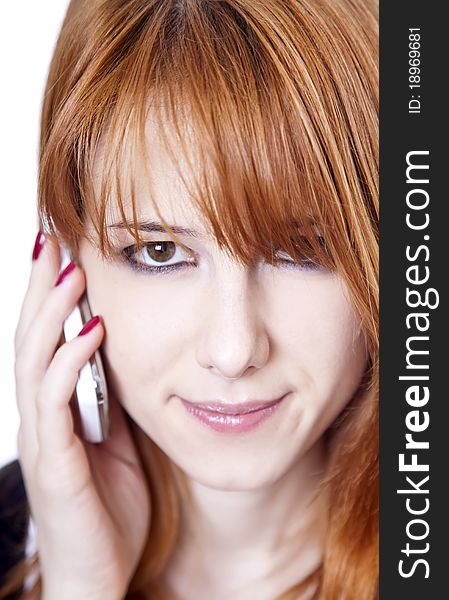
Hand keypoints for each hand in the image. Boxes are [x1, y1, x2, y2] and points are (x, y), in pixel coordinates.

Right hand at [14, 232, 149, 598]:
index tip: (66, 248)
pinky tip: (90, 332)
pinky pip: (57, 405)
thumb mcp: (118, 440)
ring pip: (35, 362)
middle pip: (33, 338)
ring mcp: (44, 439)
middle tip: (55, 239)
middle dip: (43, 288)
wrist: (101, 574)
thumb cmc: (109, 505)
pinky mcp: (56, 465)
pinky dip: (70, 364)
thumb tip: (124, 352)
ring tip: (71, 271)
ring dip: (52, 314)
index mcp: (59, 408)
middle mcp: (42, 417)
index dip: (53, 294)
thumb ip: (113, 398)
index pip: (49, 338)